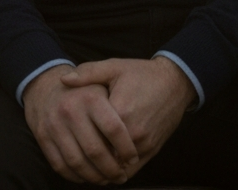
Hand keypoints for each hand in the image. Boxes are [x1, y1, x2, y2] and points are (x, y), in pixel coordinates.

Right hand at [23, 64, 137, 184]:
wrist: (45, 87)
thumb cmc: (83, 91)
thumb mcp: (103, 84)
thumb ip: (120, 104)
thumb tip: (134, 135)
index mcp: (90, 97)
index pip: (114, 129)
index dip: (127, 149)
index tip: (133, 158)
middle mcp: (70, 110)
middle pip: (95, 151)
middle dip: (112, 170)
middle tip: (121, 176)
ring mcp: (54, 125)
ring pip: (78, 163)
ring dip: (95, 177)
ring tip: (106, 179)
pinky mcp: (43, 137)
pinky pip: (61, 165)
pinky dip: (76, 176)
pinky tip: (87, 176)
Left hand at [61, 57, 194, 176]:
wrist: (174, 83)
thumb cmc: (141, 73)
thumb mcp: (114, 67)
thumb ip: (88, 73)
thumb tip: (64, 79)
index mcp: (120, 110)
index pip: (93, 133)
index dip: (77, 137)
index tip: (66, 136)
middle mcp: (134, 131)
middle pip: (104, 154)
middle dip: (88, 156)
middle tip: (72, 153)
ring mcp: (145, 143)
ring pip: (117, 166)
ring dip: (102, 167)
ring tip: (86, 161)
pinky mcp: (153, 150)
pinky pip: (132, 170)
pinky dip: (118, 171)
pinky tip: (105, 165)